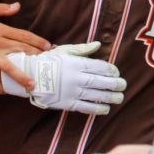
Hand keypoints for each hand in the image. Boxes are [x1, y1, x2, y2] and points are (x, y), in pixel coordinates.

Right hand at [0, 0, 50, 91]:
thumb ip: (1, 8)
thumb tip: (17, 6)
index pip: (23, 36)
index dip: (37, 41)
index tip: (48, 47)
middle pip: (21, 51)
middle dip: (35, 58)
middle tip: (47, 66)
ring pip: (9, 67)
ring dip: (22, 77)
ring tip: (32, 85)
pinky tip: (4, 91)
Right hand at [1, 42, 126, 114]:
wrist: (29, 76)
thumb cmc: (48, 61)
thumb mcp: (65, 51)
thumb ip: (83, 49)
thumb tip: (98, 45)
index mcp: (76, 63)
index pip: (99, 67)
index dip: (110, 70)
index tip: (117, 72)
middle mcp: (76, 78)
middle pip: (100, 82)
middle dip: (114, 84)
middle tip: (124, 85)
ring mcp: (72, 91)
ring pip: (95, 95)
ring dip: (109, 97)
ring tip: (119, 98)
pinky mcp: (67, 103)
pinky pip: (85, 107)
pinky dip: (96, 108)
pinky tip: (106, 108)